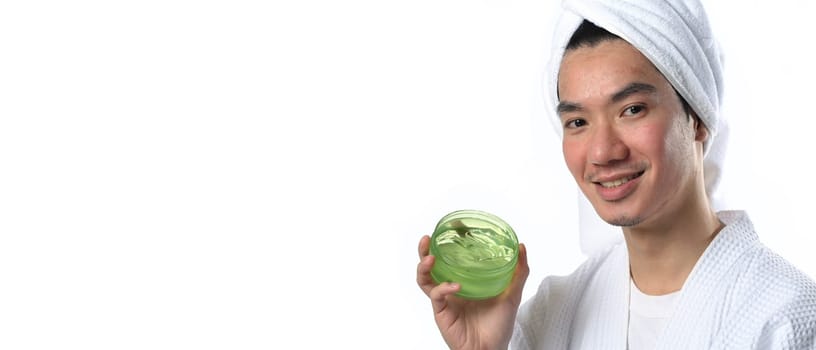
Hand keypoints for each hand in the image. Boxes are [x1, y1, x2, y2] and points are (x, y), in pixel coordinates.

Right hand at [416, 235, 528, 349]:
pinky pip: (436, 296)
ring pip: (424, 280)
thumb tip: (521, 246)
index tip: (449, 228)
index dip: (445, 244)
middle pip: (429, 267)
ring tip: (430, 257)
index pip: (448, 260)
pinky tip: (455, 286)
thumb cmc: (498, 326)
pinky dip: (443, 288)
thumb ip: (518, 272)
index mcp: (463, 282)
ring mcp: (444, 301)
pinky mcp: (442, 312)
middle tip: (427, 239)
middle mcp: (450, 289)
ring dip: (424, 267)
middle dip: (423, 251)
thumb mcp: (511, 294)